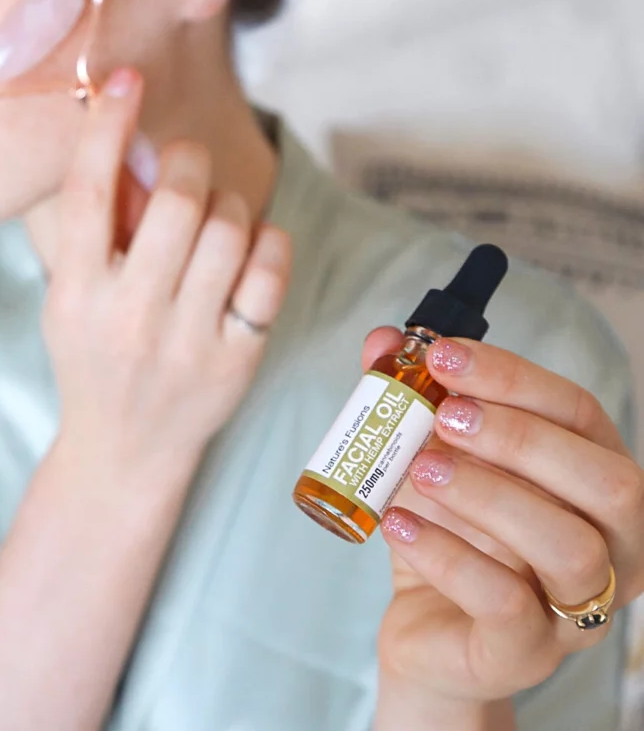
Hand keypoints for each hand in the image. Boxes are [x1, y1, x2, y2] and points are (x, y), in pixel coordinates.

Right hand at [45, 68, 291, 476]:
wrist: (124, 451)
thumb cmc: (93, 356)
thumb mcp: (69, 295)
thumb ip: (94, 225)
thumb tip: (130, 144)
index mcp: (75, 294)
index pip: (88, 194)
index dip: (107, 127)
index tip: (126, 80)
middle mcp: (129, 317)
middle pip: (178, 203)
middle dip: (190, 161)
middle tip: (188, 161)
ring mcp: (188, 342)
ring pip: (230, 228)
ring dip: (228, 202)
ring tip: (214, 215)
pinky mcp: (237, 360)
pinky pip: (270, 269)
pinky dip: (267, 239)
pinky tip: (249, 246)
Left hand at [362, 327, 642, 704]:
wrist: (426, 628)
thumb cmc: (447, 529)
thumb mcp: (428, 454)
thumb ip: (409, 395)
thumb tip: (383, 340)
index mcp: (591, 480)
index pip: (580, 414)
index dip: (514, 377)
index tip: (443, 356)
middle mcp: (611, 545)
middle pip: (608, 482)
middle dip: (521, 437)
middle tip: (443, 415)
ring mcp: (576, 609)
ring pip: (570, 547)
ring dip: (489, 494)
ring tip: (418, 469)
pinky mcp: (525, 652)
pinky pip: (506, 604)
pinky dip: (447, 555)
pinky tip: (398, 524)